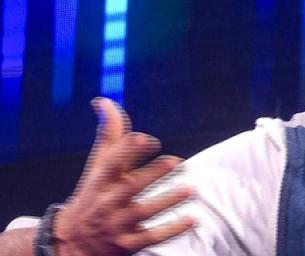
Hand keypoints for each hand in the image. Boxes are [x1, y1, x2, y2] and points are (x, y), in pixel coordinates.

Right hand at [53, 99, 194, 254]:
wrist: (72, 242)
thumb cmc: (92, 194)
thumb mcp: (98, 166)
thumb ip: (109, 135)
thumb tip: (105, 101)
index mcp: (101, 180)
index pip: (111, 163)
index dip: (127, 150)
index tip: (146, 139)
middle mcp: (108, 201)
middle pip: (132, 187)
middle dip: (154, 174)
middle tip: (178, 161)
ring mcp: (117, 224)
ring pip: (145, 211)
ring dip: (169, 200)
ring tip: (191, 190)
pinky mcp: (127, 244)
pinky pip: (153, 237)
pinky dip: (173, 229)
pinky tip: (192, 219)